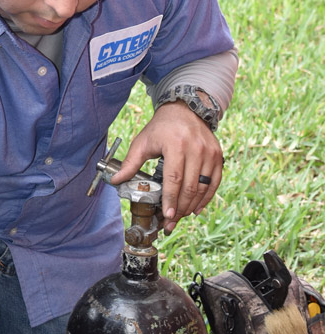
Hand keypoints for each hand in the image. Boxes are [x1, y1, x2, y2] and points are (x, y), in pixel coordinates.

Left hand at [109, 101, 222, 232]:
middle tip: (170, 223)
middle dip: (180, 208)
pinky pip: (214, 182)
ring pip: (203, 187)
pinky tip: (196, 208)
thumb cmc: (161, 128)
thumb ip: (130, 163)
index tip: (167, 215)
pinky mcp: (218, 156)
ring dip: (192, 206)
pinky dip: (206, 198)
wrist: (184, 110)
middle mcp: (196, 149)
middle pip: (189, 186)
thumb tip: (115, 180)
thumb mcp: (142, 142)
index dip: (171, 199)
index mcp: (175, 145)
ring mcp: (209, 153)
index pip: (174, 178)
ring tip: (180, 218)